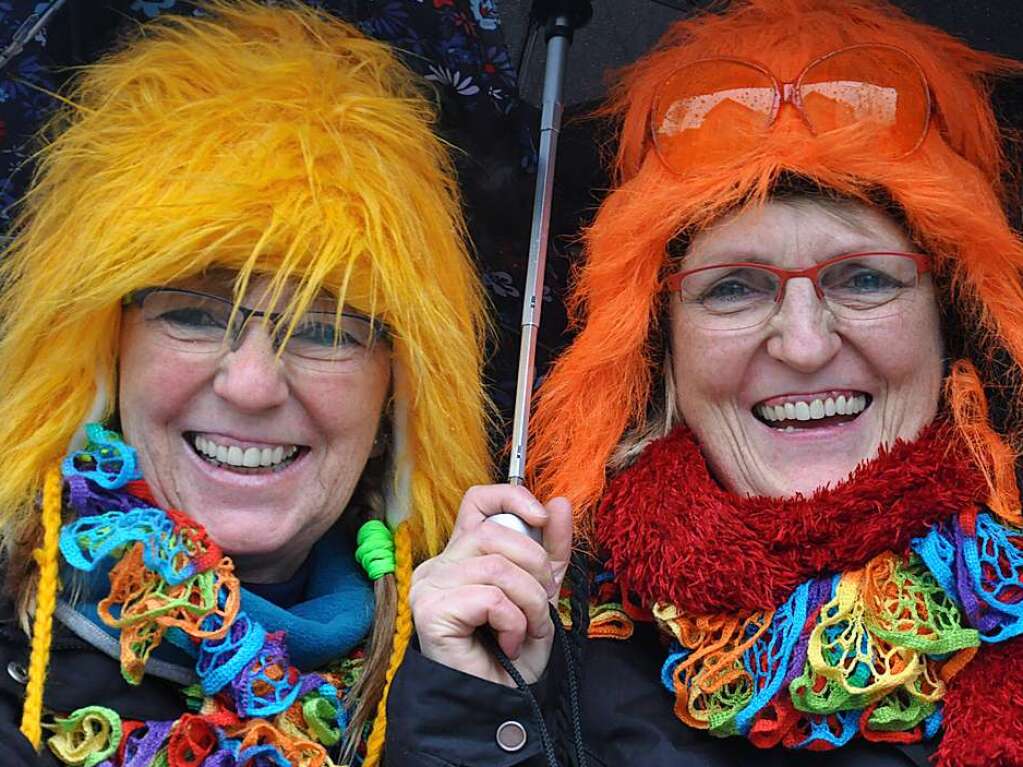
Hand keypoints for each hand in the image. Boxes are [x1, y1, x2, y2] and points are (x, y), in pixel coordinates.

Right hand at [410, 484, 572, 685]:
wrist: (499, 704)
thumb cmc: (513, 653)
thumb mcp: (542, 593)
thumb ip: (551, 549)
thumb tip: (560, 502)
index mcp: (463, 554)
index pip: (478, 500)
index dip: (511, 496)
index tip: (541, 518)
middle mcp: (439, 564)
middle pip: (495, 532)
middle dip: (535, 567)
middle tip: (542, 603)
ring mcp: (430, 586)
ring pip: (497, 567)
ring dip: (529, 602)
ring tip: (527, 630)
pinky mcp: (431, 611)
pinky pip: (490, 598)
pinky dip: (514, 622)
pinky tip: (509, 643)